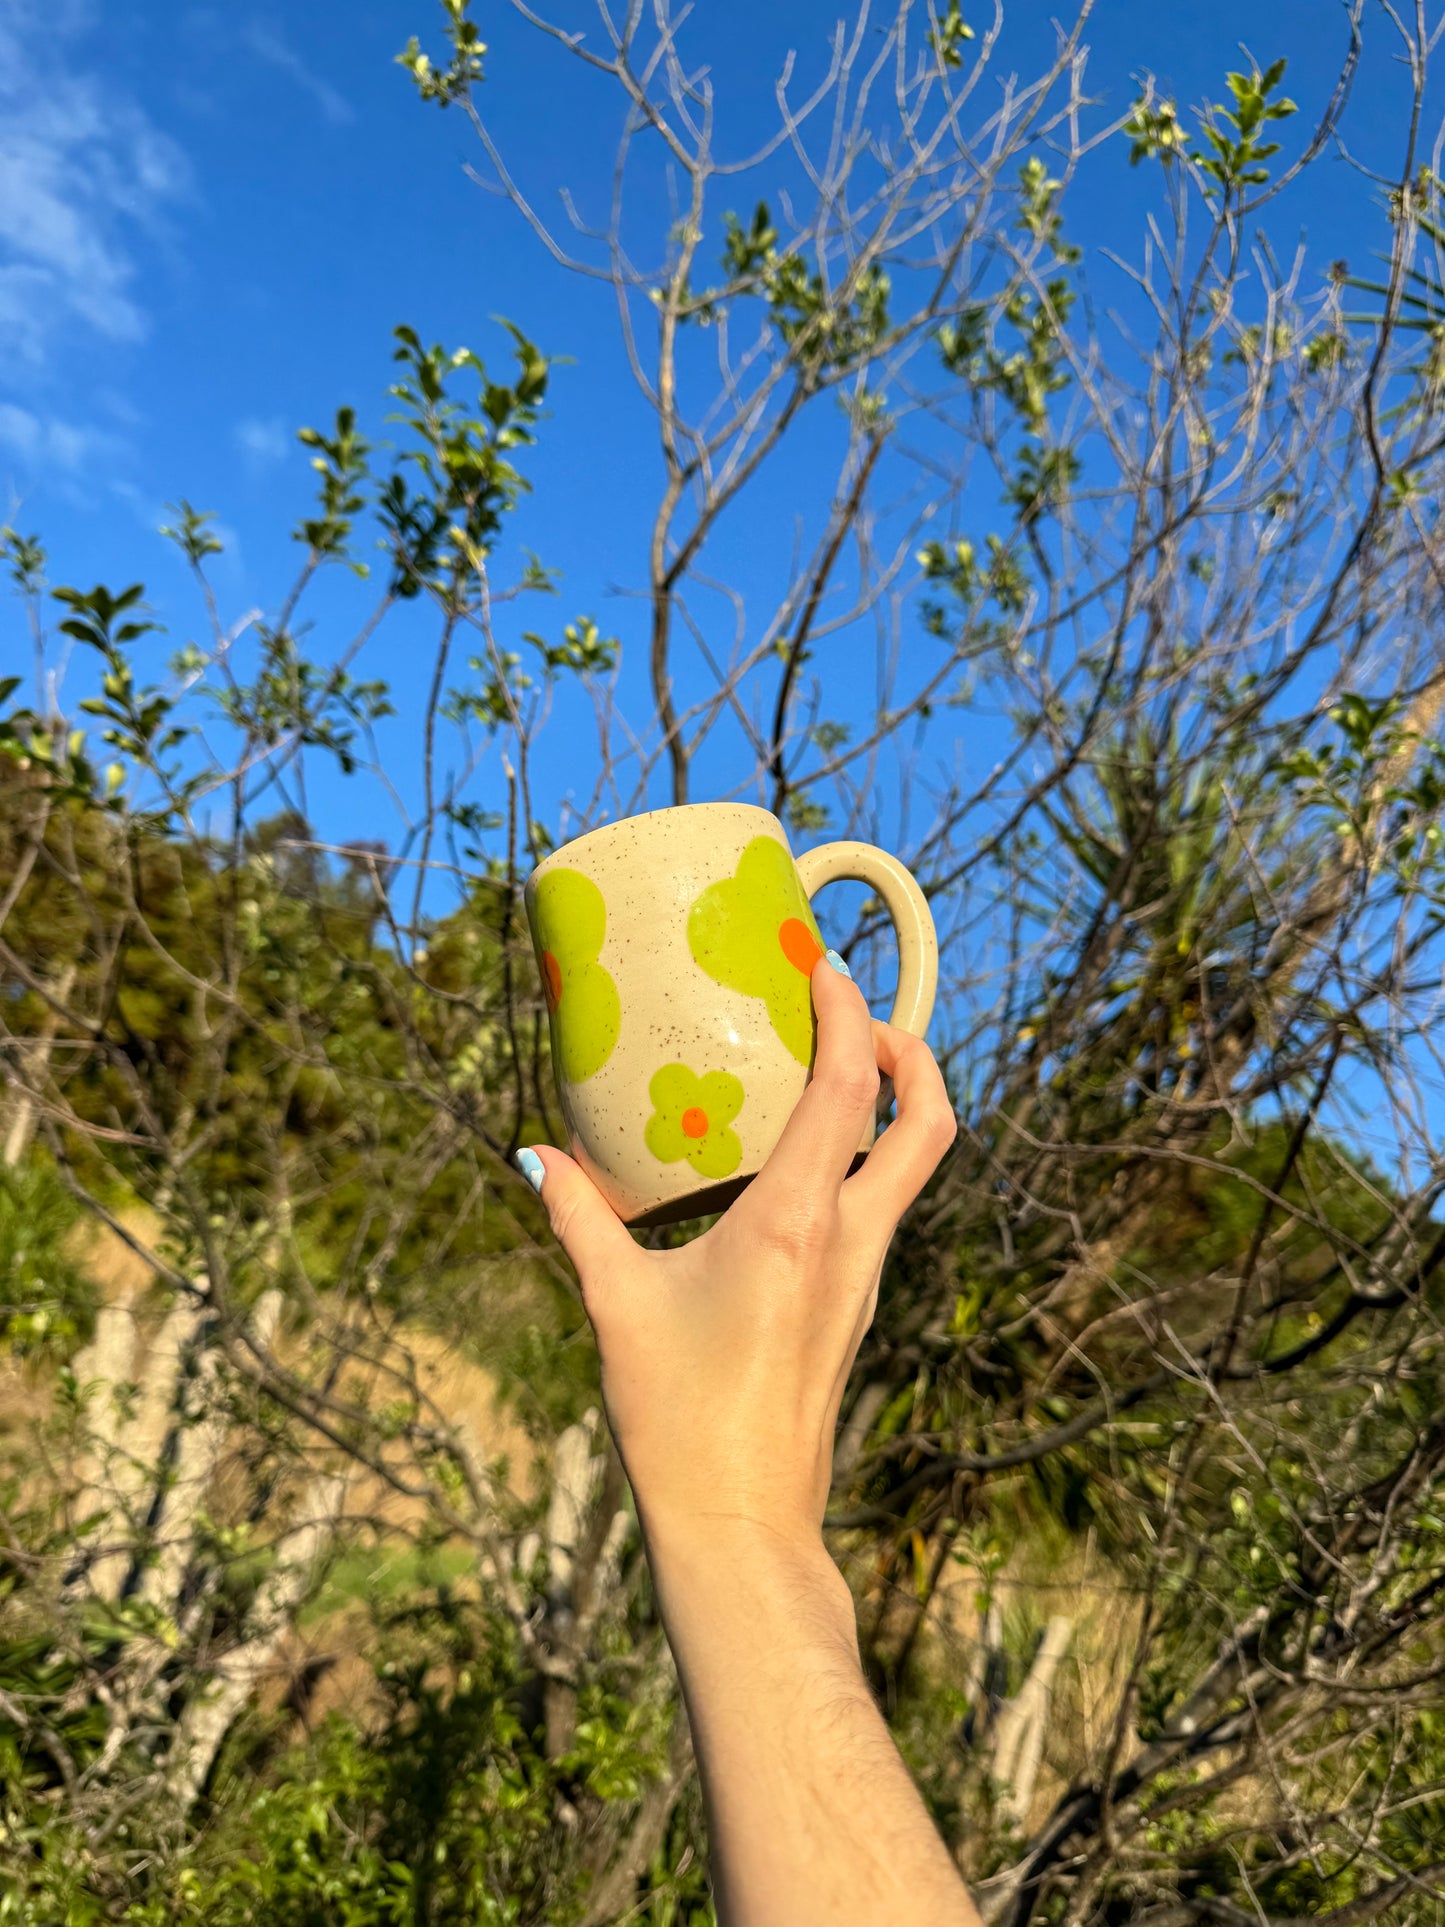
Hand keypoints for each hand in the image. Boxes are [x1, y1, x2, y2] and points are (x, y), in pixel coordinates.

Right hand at [516, 955, 956, 1557]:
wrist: (742, 1525)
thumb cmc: (681, 1419)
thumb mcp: (617, 1305)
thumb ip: (578, 1220)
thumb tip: (537, 1156)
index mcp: (799, 1223)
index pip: (853, 1088)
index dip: (851, 1014)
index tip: (823, 969)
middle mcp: (852, 1241)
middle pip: (931, 1122)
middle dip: (912, 1052)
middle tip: (857, 1018)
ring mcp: (865, 1276)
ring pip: (915, 1167)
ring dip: (893, 1105)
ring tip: (825, 1072)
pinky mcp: (855, 1305)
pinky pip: (882, 1206)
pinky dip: (865, 1159)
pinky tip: (798, 1164)